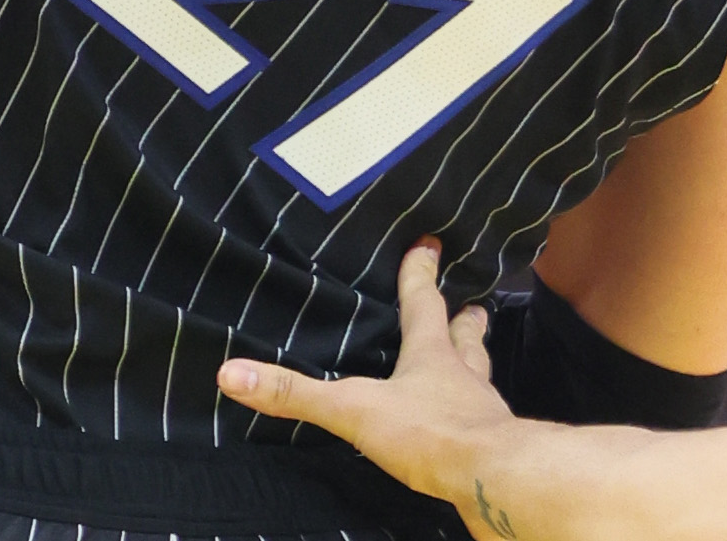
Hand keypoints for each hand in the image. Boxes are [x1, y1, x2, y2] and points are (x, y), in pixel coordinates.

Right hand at [218, 243, 515, 515]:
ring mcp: (484, 413)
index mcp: (431, 354)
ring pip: (481, 378)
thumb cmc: (430, 432)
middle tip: (472, 305)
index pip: (424, 301)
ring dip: (476, 366)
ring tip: (474, 362)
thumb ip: (296, 395)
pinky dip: (478, 420)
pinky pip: (488, 426)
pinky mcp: (495, 451)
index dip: (421, 272)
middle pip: (466, 338)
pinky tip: (471, 429)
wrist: (495, 483)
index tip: (429, 243)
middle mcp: (463, 375)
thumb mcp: (355, 410)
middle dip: (465, 319)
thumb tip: (231, 373)